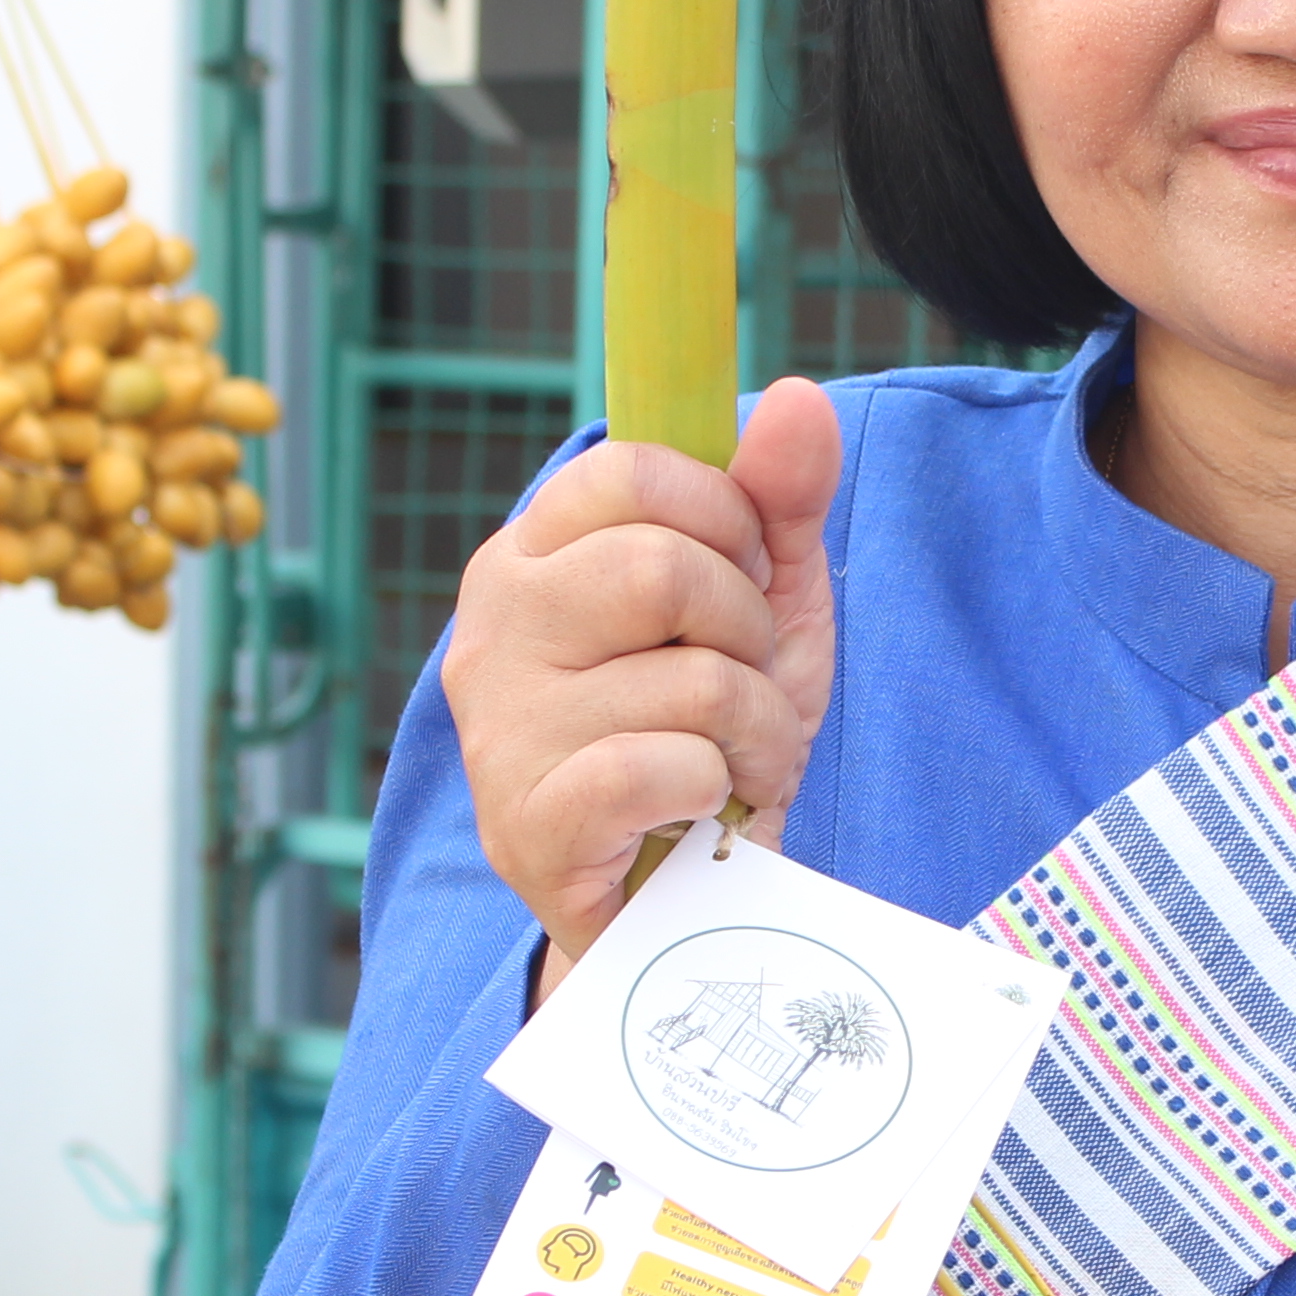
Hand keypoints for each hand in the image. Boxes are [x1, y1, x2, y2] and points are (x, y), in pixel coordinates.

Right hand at [442, 379, 841, 981]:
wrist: (678, 897)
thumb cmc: (707, 737)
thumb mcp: (762, 606)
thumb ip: (777, 501)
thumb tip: (802, 397)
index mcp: (532, 554)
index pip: (632, 468)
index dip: (725, 518)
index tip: (741, 578)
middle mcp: (492, 626)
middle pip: (663, 567)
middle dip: (748, 631)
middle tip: (741, 682)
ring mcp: (499, 727)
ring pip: (688, 679)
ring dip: (755, 727)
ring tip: (732, 759)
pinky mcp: (526, 824)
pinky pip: (664, 765)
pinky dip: (718, 788)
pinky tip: (702, 811)